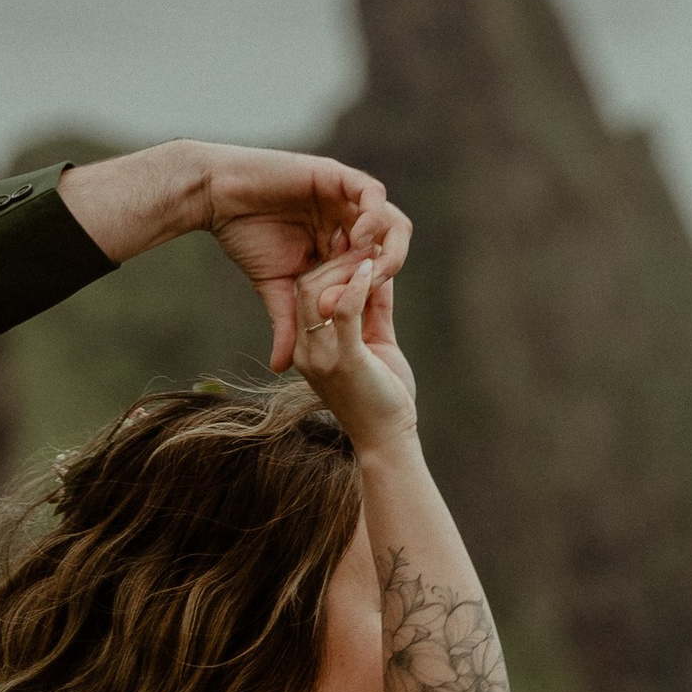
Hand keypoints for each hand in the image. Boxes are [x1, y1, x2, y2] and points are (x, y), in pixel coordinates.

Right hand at [57, 142, 409, 365]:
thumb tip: (280, 368)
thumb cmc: (244, 237)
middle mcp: (347, 219)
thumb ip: (288, 323)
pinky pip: (372, 194)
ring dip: (387, 243)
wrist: (219, 197)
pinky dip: (372, 216)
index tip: (362, 308)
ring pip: (390, 218)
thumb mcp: (274, 289)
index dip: (375, 289)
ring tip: (370, 265)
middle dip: (392, 265)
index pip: (376, 266)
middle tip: (378, 286)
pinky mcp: (337, 176)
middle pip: (394, 241)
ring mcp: (344, 197)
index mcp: (339, 244)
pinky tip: (358, 237)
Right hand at [288, 251, 416, 445]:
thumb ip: (373, 310)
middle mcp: (306, 351)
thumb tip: (378, 273)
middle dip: (335, 261)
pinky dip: (358, 285)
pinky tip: (372, 269)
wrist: (387, 442)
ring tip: (370, 256)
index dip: (329, 265)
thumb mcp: (375, 343)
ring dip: (345, 268)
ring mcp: (321, 355)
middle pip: (305, 286)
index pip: (304, 292)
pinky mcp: (344, 359)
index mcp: (308, 348)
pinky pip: (344, 309)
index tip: (355, 251)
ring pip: (317, 292)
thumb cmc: (384, 398)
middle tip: (363, 248)